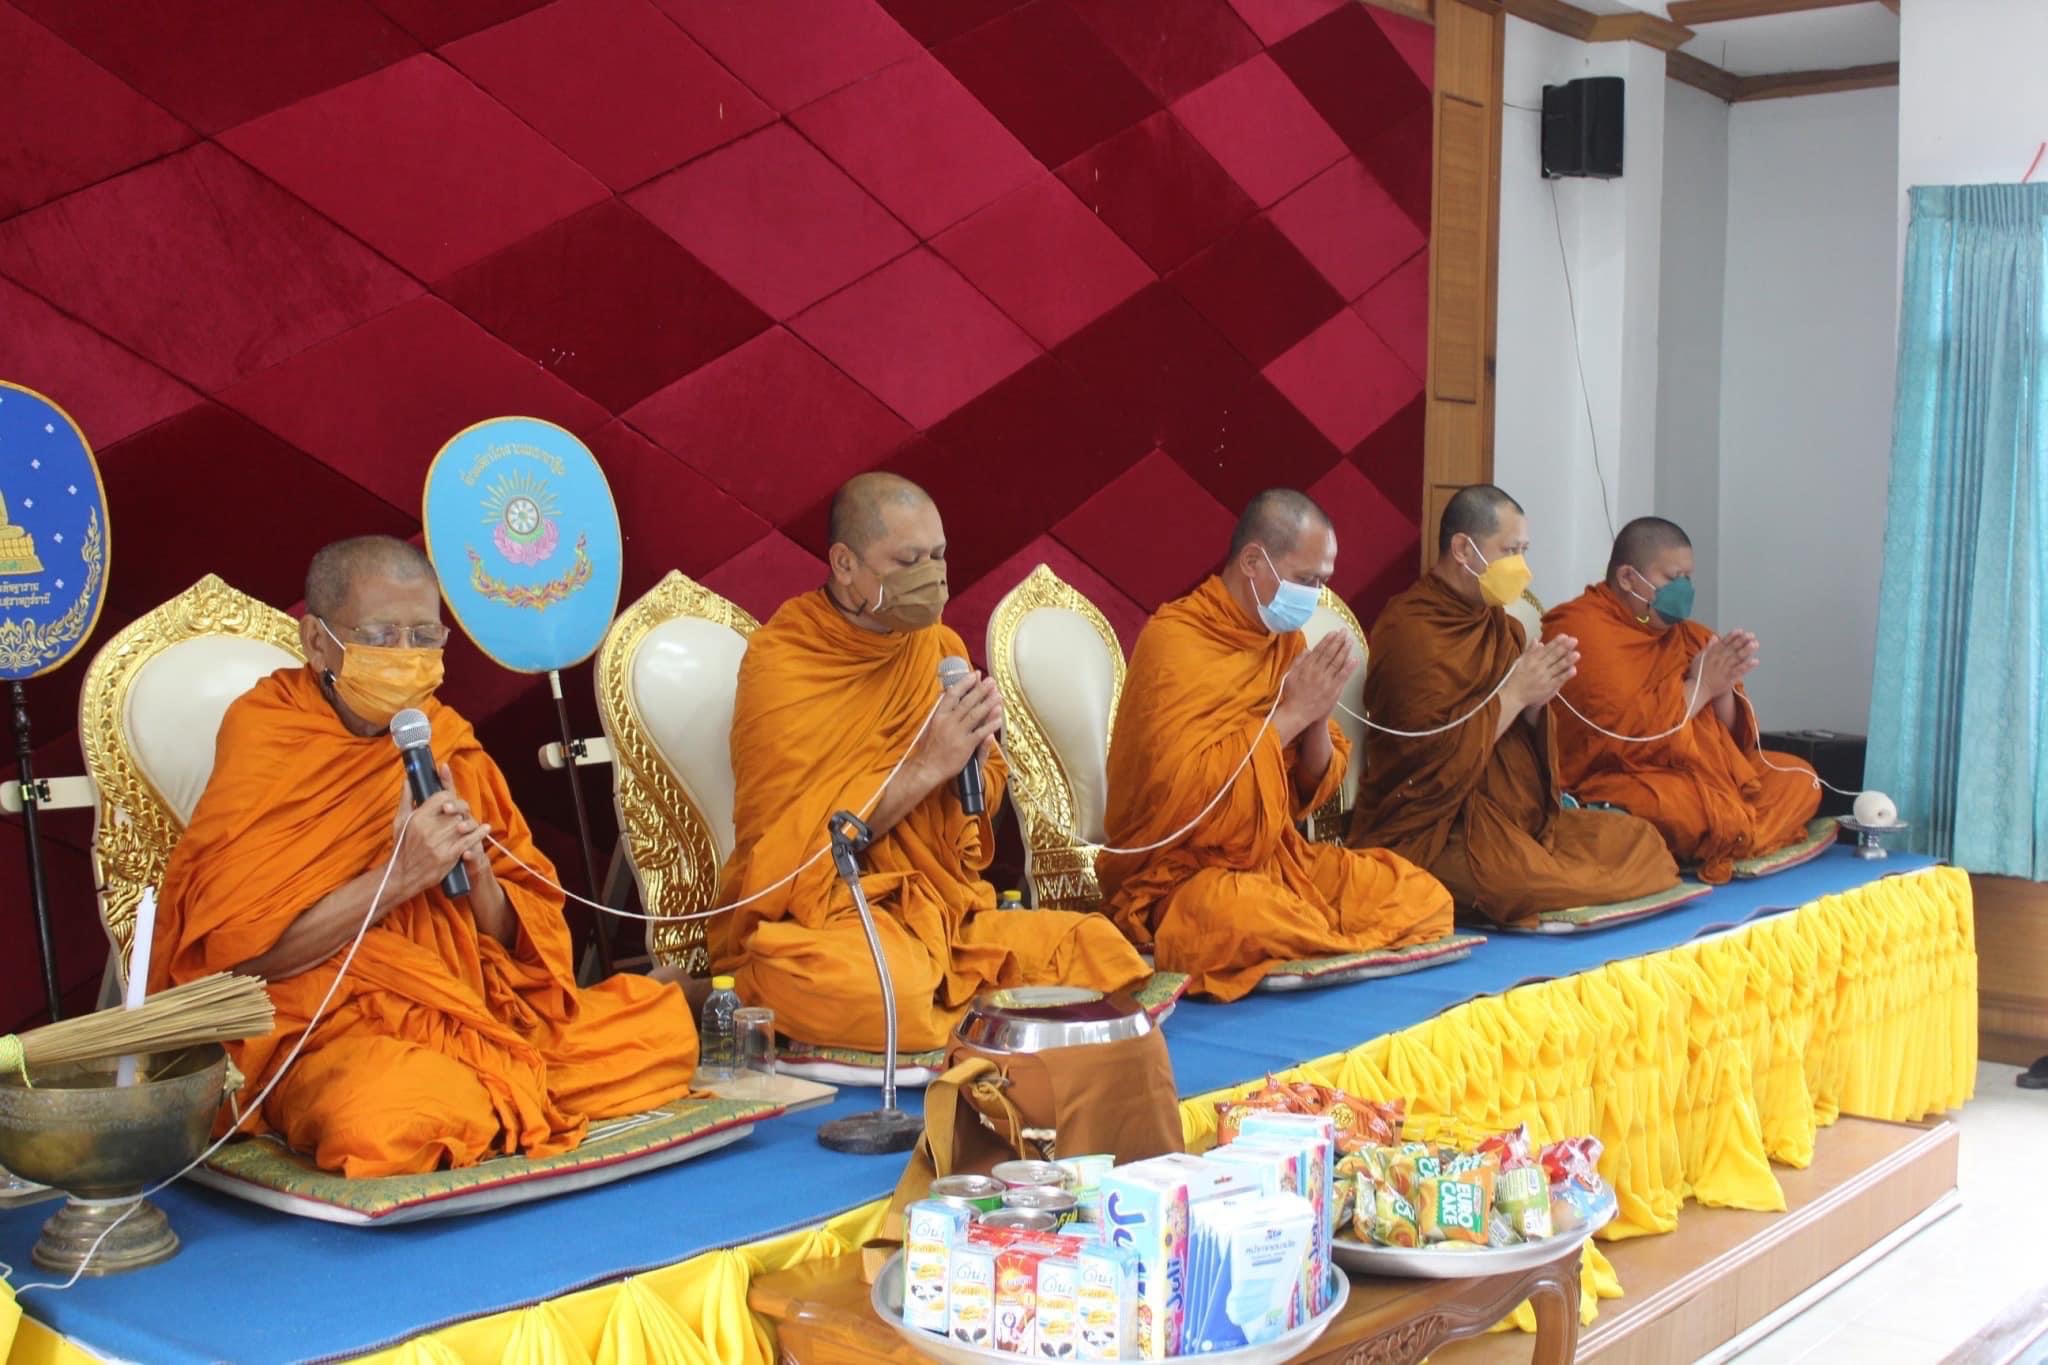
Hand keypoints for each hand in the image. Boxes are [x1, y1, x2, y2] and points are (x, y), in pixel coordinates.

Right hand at [391, 764, 490, 902]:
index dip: (449, 796)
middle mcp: (429, 829)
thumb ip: (406, 797)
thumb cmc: (401, 846)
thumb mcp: (400, 821)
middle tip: (459, 813)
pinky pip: (469, 840)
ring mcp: (440, 843)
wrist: (402, 876)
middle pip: (455, 810)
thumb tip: (409, 778)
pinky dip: (480, 833)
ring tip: (470, 822)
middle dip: (459, 810)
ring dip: (468, 821)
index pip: (442, 797)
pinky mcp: (449, 856)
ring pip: (463, 823)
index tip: (449, 800)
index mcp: (418, 817)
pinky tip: (485, 828)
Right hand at [915, 670, 1002, 791]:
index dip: (965, 683)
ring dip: (989, 703)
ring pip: (976, 714)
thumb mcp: (930, 724)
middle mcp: (948, 722)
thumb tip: (945, 692)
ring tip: (998, 695)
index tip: (974, 674)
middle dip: (981, 690)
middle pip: (968, 702)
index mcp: (939, 716)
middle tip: (991, 681)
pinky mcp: (965, 745)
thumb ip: (939, 708)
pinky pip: (981, 732)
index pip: (953, 694)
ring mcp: (957, 733)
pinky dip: (991, 724)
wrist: (927, 768)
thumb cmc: (929, 747)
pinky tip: (999, 717)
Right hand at [1275, 632, 1357, 742]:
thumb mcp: (1290, 675)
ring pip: (1337, 662)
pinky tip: (1354, 659)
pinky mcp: (1333, 691)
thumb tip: (1307, 650)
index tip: (1334, 633)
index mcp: (1306, 667)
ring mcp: (1326, 681)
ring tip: (1350, 641)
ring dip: (1345, 651)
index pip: (1319, 650)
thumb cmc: (1291, 695)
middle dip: (1338, 641)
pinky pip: (1342, 677)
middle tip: (1345, 632)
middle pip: (1330, 653)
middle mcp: (1317, 672)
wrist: (1297, 713)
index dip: (1327, 640)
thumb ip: (1298, 662)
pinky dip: (1348, 668)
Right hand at [1503, 633, 1578, 712]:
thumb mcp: (1520, 661)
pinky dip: (1566, 675)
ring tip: (1577, 654)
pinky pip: (1558, 680)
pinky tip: (1573, 669)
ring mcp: (1543, 677)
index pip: (1546, 649)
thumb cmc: (1516, 677)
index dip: (1556, 642)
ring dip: (1567, 660)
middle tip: (1574, 640)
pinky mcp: (1547, 687)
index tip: (1564, 636)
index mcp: (1531, 659)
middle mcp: (1538, 667)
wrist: (1513, 695)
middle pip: (1553, 656)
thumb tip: (1537, 640)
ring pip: (1557, 667)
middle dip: (1564, 648)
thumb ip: (1530, 651)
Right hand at [1687, 631, 1758, 699]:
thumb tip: (1715, 637)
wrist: (1698, 689)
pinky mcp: (1729, 678)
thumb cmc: (1698, 674)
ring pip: (1737, 658)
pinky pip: (1739, 671)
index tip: (1740, 631)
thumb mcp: (1699, 657)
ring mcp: (1724, 669)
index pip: (1723, 642)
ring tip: (1754, 644)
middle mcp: (1719, 660)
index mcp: (1712, 654)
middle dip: (1742, 641)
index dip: (1732, 636)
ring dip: (1746, 651)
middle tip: (1751, 635)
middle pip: (1732, 648)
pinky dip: (1747, 666)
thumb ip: (1708, 647)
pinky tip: (1755, 661)